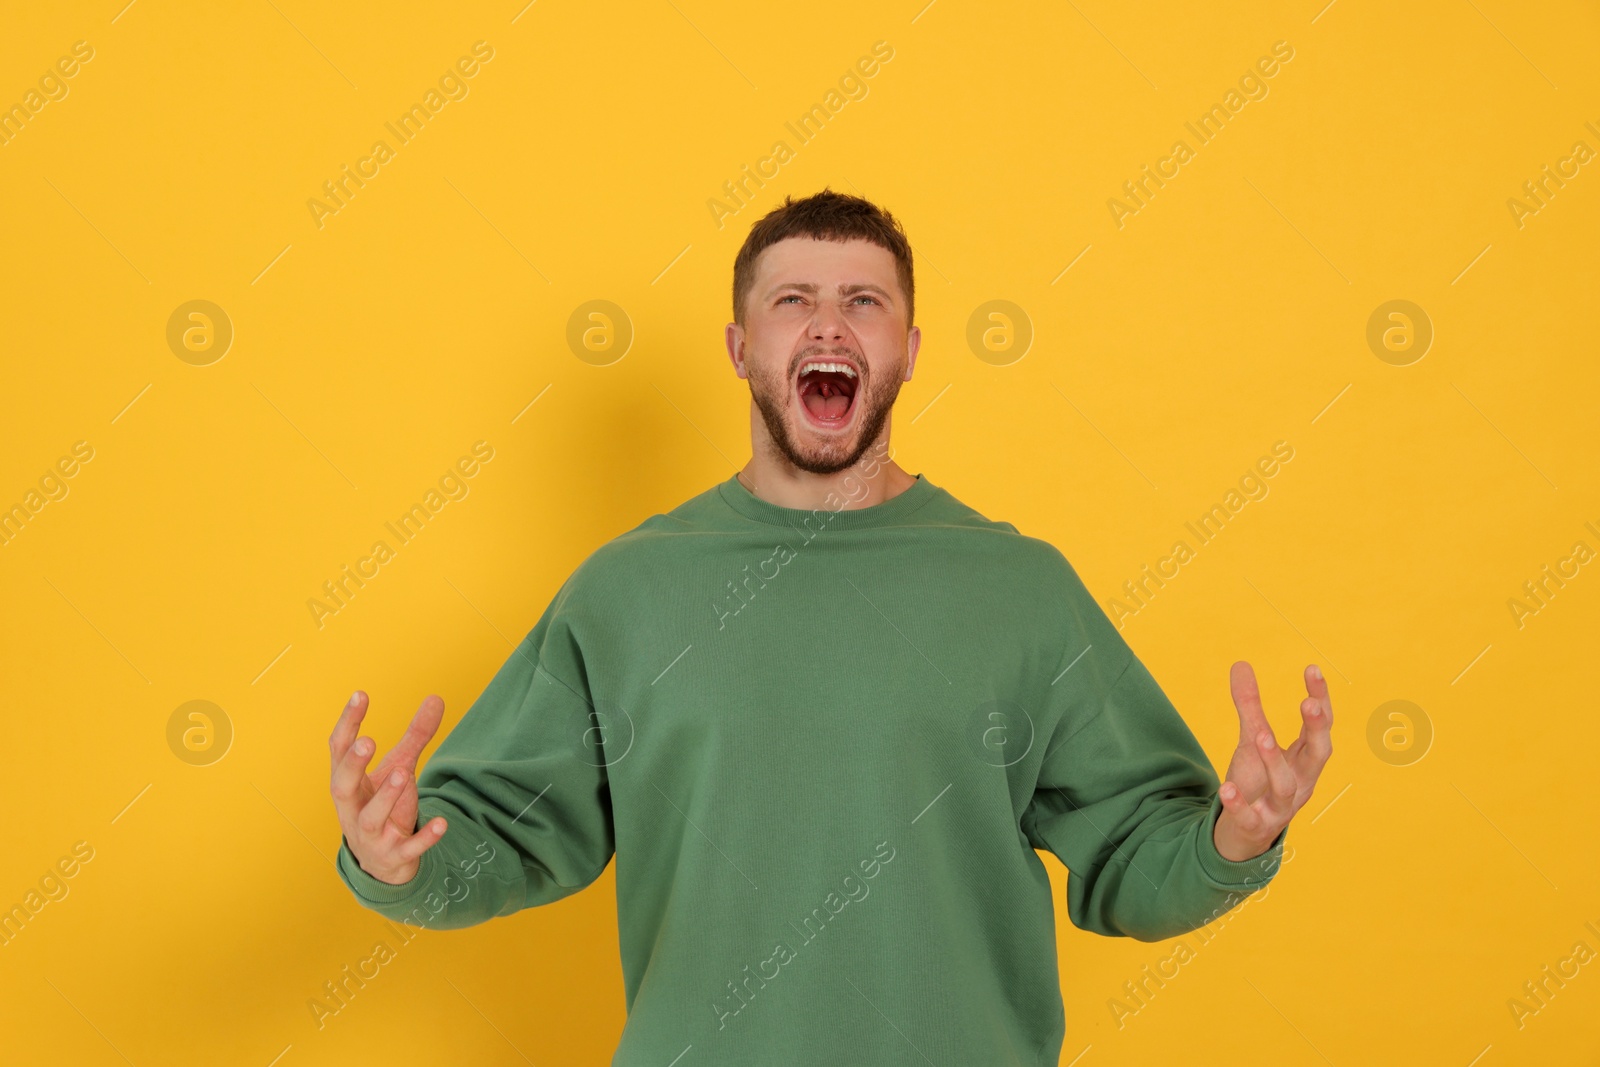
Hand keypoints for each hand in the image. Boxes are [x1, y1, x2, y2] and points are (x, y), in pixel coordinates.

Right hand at [329, 691, 448, 884]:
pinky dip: (423, 838)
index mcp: (348, 783)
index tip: (360, 695)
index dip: (347, 724)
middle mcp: (352, 809)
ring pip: (371, 818)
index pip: (339, 751)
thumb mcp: (398, 767)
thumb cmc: (383, 805)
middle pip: (343, 787)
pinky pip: (408, 848)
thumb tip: (436, 697)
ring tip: (403, 772)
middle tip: (366, 742)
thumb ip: (415, 735)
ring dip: (386, 797)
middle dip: (353, 766)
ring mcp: (371, 835)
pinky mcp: (394, 855)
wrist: (381, 862)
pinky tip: (442, 823)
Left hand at [1213, 662, 1333, 861]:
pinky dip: (1239, 803)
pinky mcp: (1256, 825)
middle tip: (1309, 704)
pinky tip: (1225, 787)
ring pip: (1285, 786)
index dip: (1320, 699)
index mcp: (1304, 759)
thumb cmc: (1259, 780)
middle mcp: (1301, 782)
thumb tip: (1240, 663)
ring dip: (1274, 761)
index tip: (1312, 669)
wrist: (1246, 831)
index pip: (1320, 727)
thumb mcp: (1253, 739)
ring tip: (1259, 736)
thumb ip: (1249, 705)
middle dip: (1316, 730)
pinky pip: (1250, 816)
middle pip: (1318, 755)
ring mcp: (1280, 806)